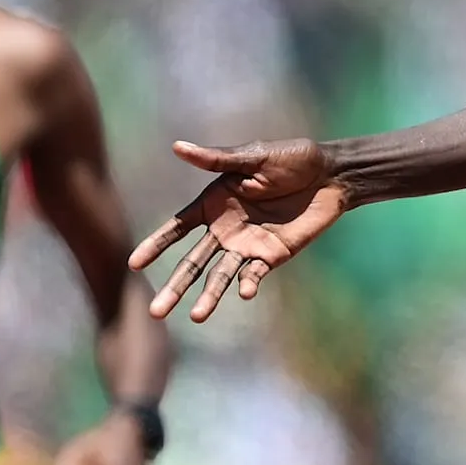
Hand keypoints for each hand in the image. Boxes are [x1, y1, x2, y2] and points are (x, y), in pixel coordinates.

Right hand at [129, 139, 347, 321]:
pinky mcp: (271, 256)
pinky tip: (243, 292)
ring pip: (220, 275)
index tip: (134, 264)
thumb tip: (177, 147)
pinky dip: (247, 284)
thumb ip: (216, 160)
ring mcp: (247, 245)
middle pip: (192, 262)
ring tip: (196, 317)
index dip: (156, 245)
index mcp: (213, 203)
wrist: (332, 175)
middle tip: (155, 312)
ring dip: (208, 296)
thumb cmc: (292, 159)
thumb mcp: (254, 156)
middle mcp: (224, 228)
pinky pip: (254, 274)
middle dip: (174, 286)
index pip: (177, 228)